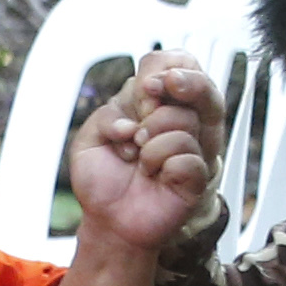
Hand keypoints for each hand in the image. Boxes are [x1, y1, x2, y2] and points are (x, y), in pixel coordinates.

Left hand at [69, 50, 222, 253]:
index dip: (159, 69)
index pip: (175, 62)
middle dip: (152, 102)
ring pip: (182, 120)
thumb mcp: (88, 139)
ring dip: (149, 141)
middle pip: (188, 85)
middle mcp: (178, 119)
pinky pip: (186, 154)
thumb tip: (134, 122)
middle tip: (135, 127)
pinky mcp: (197, 173)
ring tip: (138, 159)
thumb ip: (107, 114)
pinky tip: (153, 176)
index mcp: (155, 104)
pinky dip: (160, 163)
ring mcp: (191, 145)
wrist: (108, 223)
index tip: (141, 90)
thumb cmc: (101, 181)